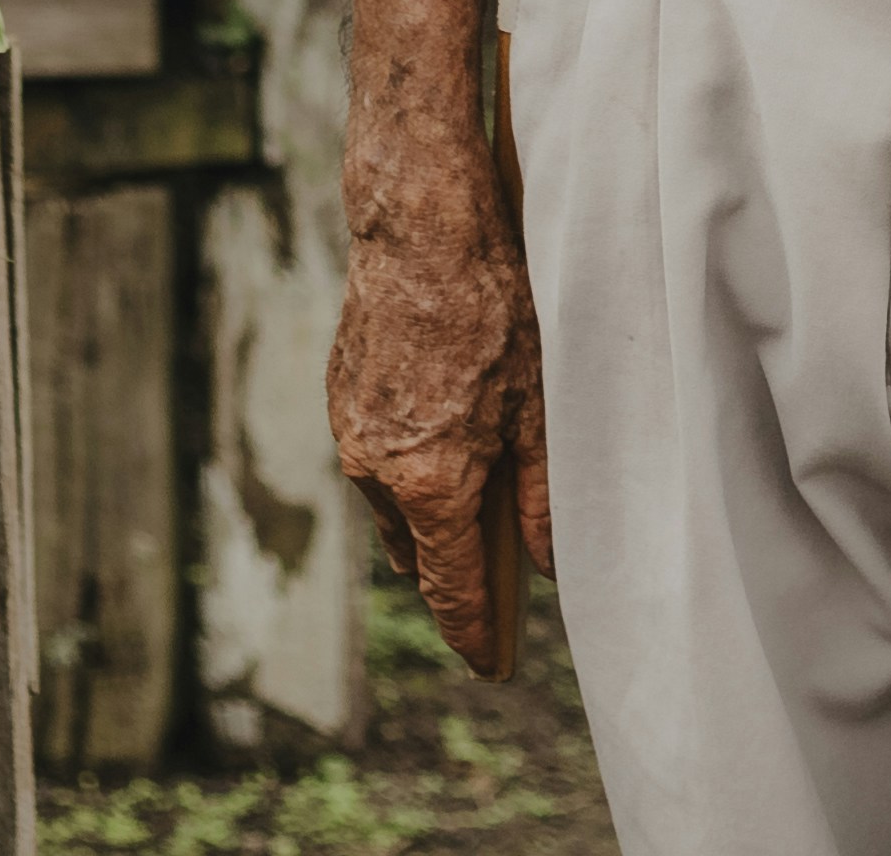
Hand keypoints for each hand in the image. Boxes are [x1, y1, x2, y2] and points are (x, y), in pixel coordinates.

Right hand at [330, 173, 552, 668]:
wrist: (419, 226)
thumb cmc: (491, 308)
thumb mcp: (538, 405)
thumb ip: (544, 492)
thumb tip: (549, 559)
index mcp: (429, 484)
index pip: (449, 590)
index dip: (472, 633)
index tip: (488, 663)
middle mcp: (376, 472)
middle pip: (418, 552)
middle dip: (454, 569)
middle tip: (500, 577)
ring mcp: (350, 434)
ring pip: (393, 504)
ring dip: (430, 513)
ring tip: (480, 496)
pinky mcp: (340, 398)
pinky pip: (375, 458)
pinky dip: (409, 464)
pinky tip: (447, 432)